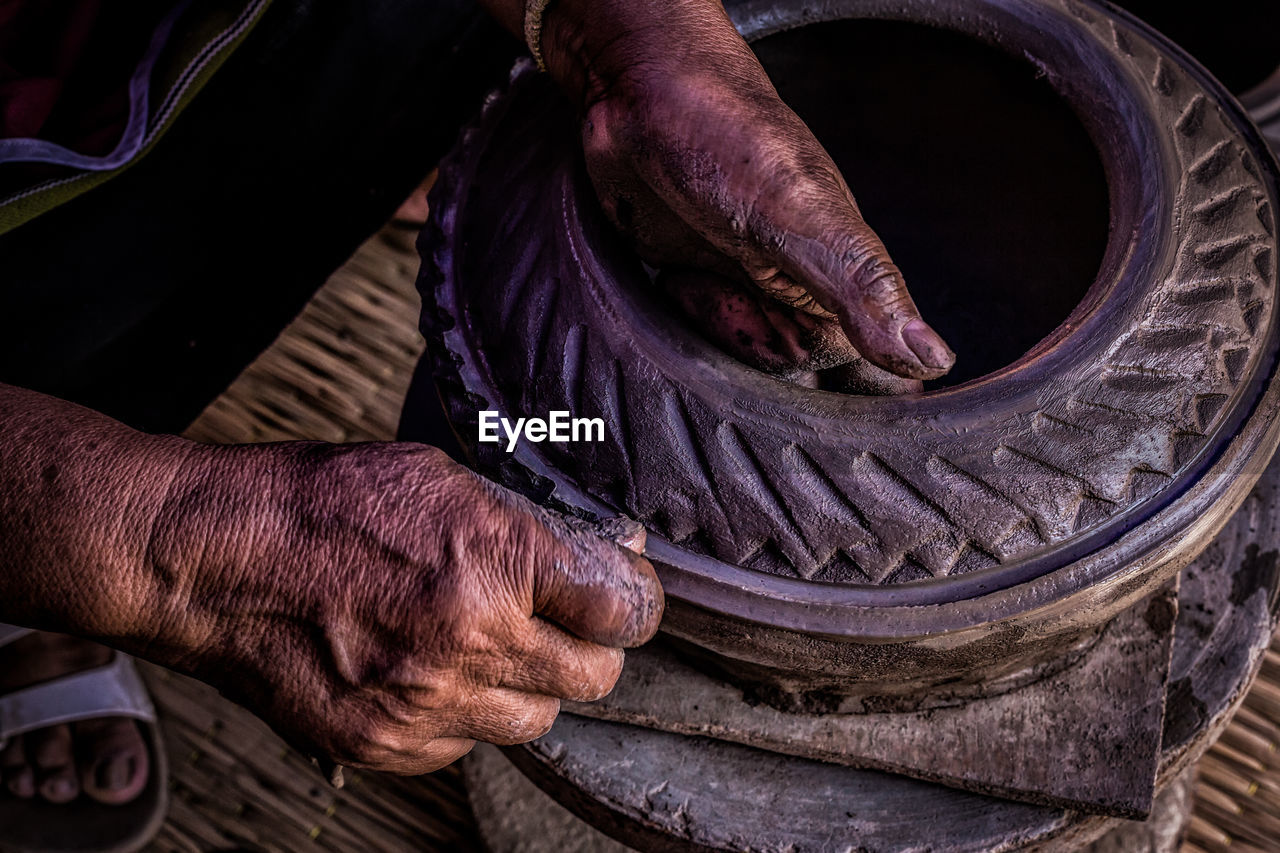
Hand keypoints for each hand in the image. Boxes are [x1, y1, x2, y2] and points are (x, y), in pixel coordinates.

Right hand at [141, 442, 662, 773]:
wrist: (218, 560)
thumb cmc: (324, 504)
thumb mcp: (444, 482)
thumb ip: (529, 529)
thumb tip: (602, 555)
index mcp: (497, 561)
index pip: (625, 609)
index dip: (633, 600)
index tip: (623, 595)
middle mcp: (473, 642)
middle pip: (594, 676)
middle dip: (590, 646)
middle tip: (565, 622)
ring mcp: (428, 704)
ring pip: (534, 720)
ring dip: (528, 685)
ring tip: (490, 645)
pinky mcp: (387, 745)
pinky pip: (467, 746)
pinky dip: (465, 714)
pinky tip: (434, 670)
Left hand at [542, 0, 954, 388]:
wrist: (637, 92)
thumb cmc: (728, 137)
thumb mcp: (801, 217)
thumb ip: (864, 289)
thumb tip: (933, 360)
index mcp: (846, 284)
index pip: (863, 382)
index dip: (835, 396)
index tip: (797, 386)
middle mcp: (802, 294)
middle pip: (787, 384)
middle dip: (749, 357)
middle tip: (715, 297)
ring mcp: (746, 292)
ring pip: (737, 368)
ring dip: (709, 340)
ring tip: (690, 278)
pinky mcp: (696, 286)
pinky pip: (695, 342)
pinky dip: (681, 326)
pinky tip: (672, 282)